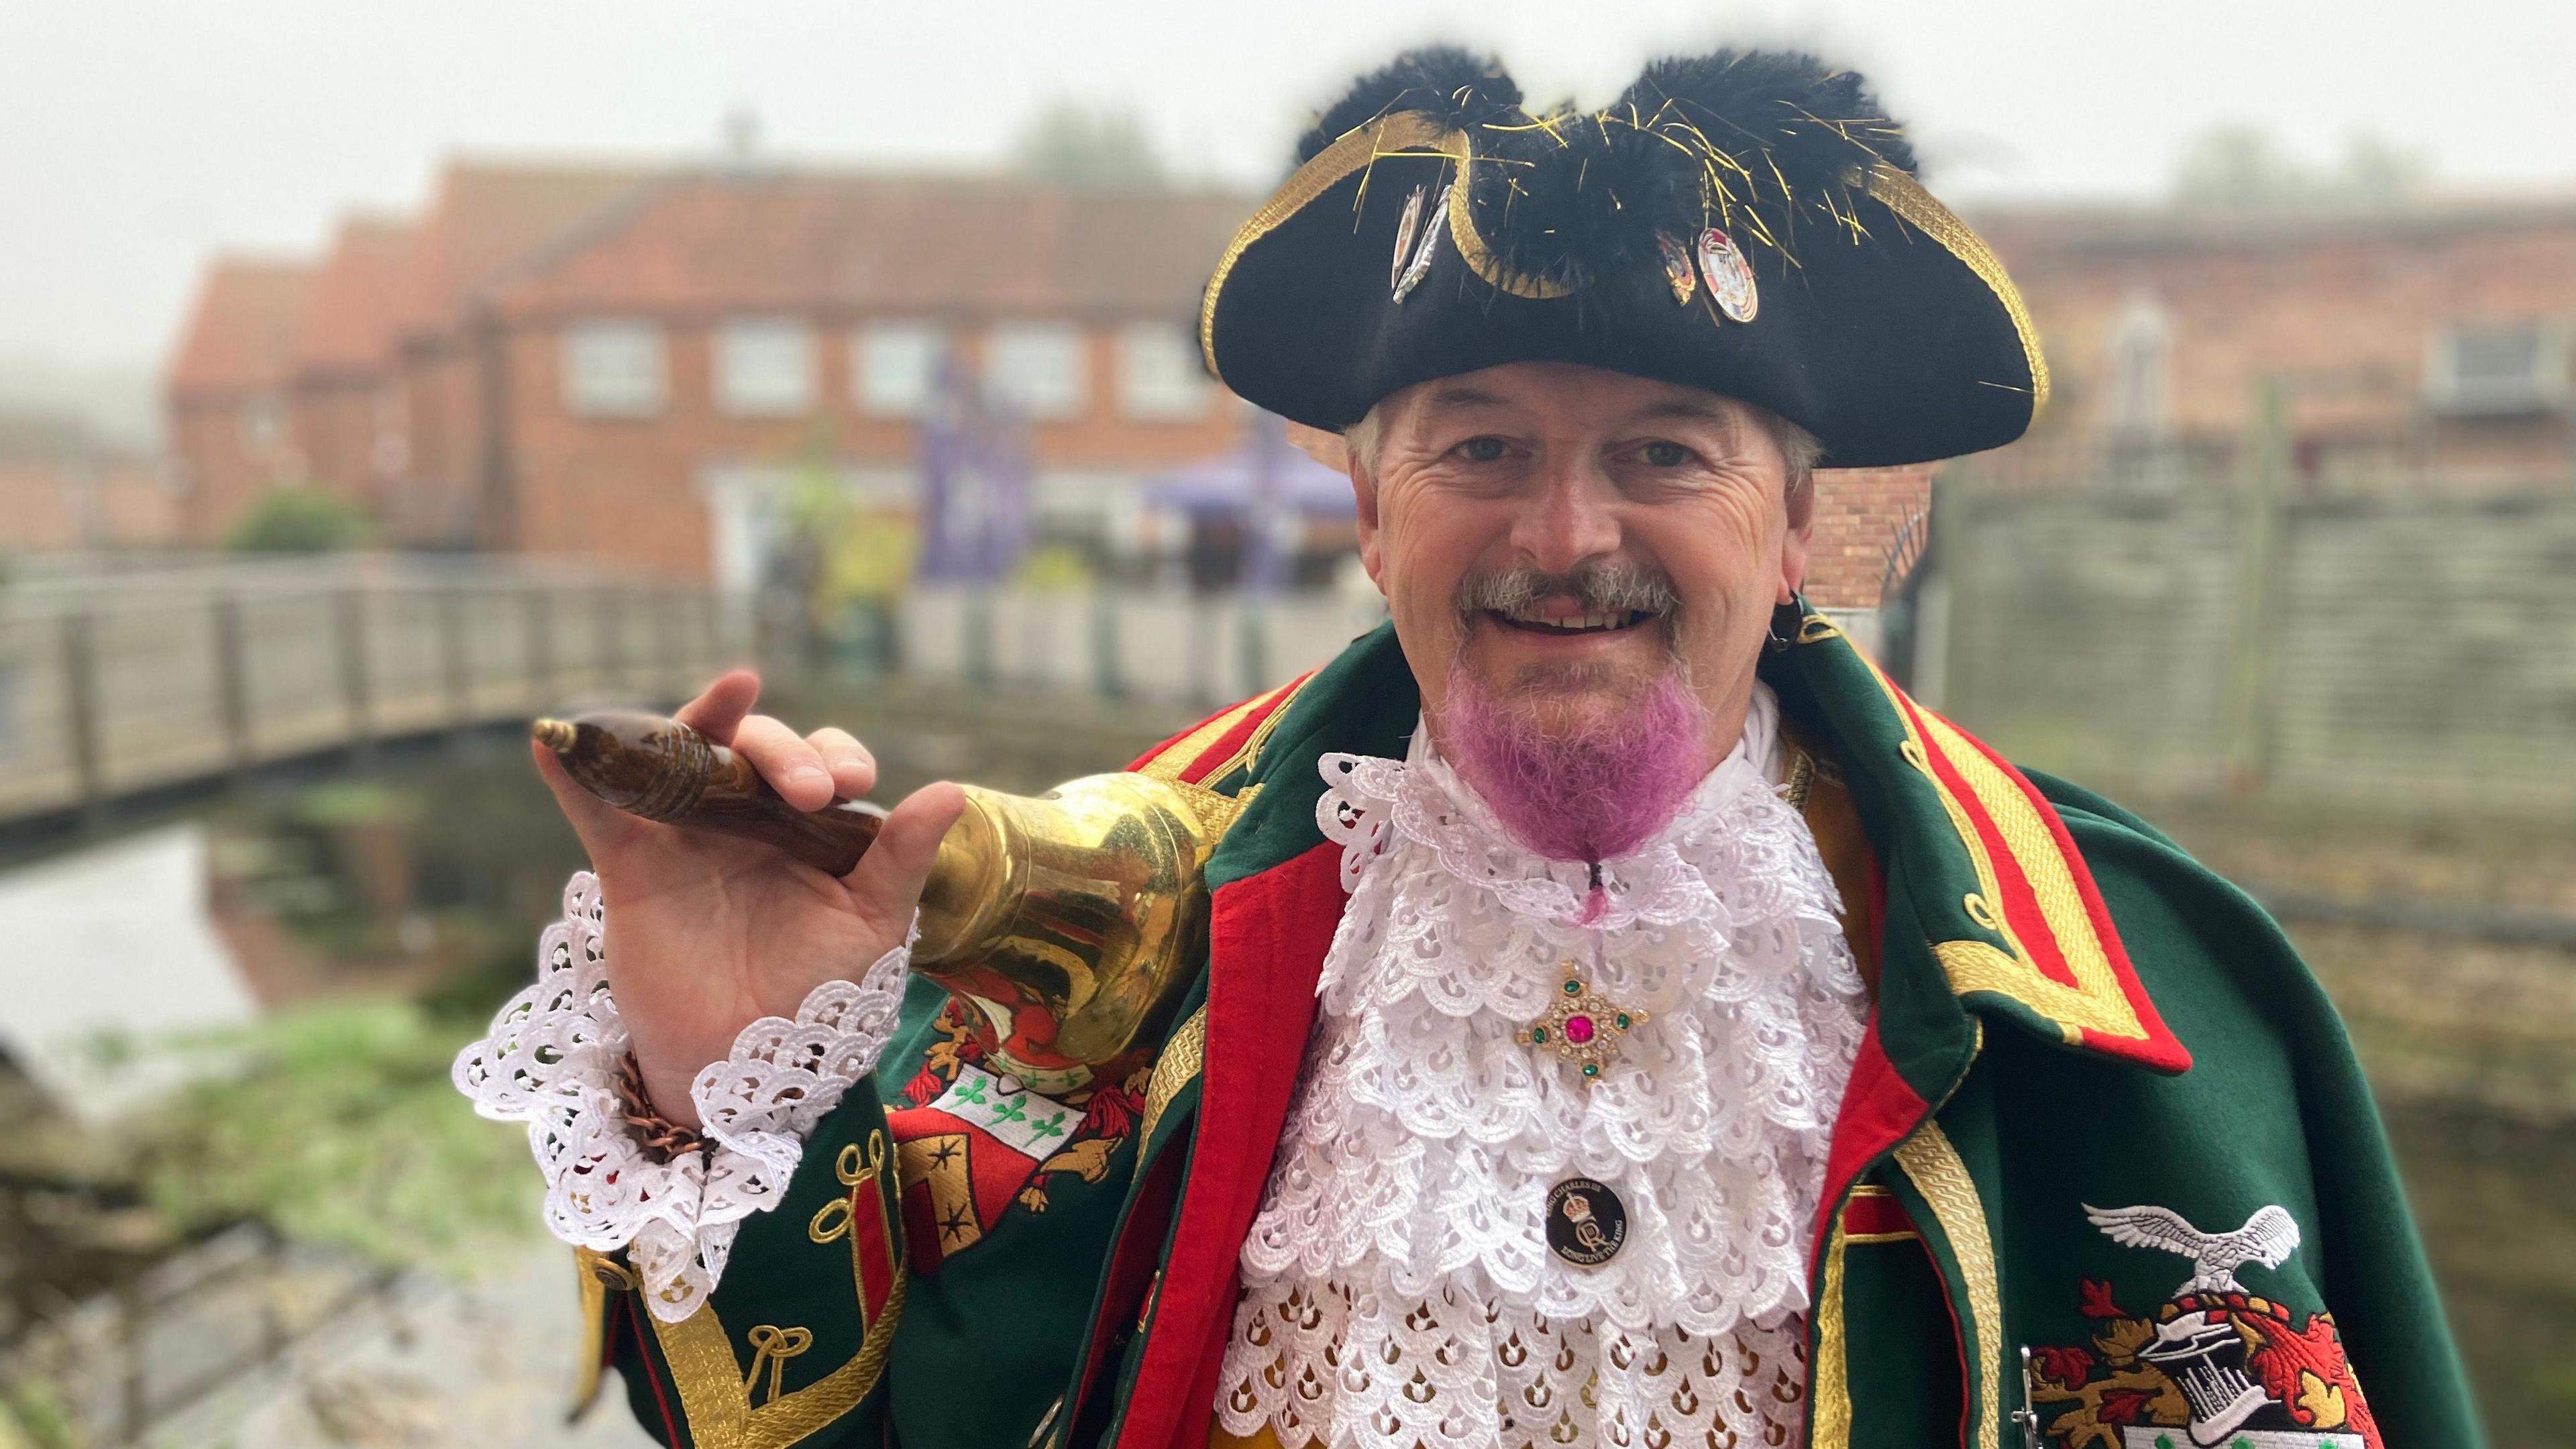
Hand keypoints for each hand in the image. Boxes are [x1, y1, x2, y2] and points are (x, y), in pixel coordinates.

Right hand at [534, 669, 964, 1128]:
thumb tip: (953, 789)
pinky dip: (574, 773)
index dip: (835, 757)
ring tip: (730, 689)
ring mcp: (685, 833)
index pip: (821, 761)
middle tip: (809, 789)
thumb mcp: (872, 924)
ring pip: (684, 754)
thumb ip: (902, 857)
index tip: (851, 785)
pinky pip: (597, 809)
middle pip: (754, 748)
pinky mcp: (630, 864)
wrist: (744, 1062)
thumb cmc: (814, 994)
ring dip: (699, 718)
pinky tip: (555, 737)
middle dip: (785, 751)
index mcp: (805, 824)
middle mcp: (745, 815)